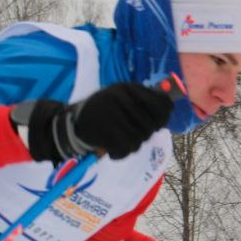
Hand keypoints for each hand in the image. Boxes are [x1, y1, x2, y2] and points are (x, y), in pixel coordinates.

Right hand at [12, 82, 174, 162]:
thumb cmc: (102, 114)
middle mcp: (120, 97)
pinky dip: (121, 153)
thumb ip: (143, 103)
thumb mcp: (121, 100)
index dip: (163, 116)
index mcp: (126, 88)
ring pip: (140, 138)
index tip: (158, 122)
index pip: (161, 103)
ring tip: (117, 140)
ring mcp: (112, 112)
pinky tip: (111, 148)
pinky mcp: (106, 129)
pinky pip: (127, 148)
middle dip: (144, 133)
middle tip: (130, 133)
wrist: (70, 125)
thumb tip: (169, 106)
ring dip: (131, 145)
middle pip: (152, 125)